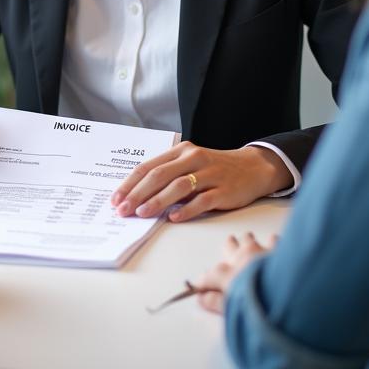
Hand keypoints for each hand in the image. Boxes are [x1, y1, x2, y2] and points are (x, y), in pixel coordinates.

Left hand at [110, 142, 291, 222]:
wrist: (252, 167)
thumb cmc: (214, 168)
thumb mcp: (190, 164)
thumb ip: (168, 175)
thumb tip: (138, 196)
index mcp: (181, 151)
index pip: (149, 166)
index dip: (130, 183)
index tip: (116, 198)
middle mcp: (193, 159)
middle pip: (160, 175)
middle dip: (138, 193)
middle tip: (124, 209)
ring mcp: (210, 174)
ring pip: (178, 186)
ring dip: (157, 201)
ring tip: (142, 213)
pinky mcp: (224, 190)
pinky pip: (202, 200)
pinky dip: (186, 209)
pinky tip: (173, 218)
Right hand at [194, 232, 276, 313]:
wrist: (289, 292)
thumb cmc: (261, 302)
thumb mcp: (233, 309)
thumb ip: (215, 302)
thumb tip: (202, 299)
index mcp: (229, 273)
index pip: (209, 275)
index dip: (203, 282)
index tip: (201, 289)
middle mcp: (241, 258)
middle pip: (229, 246)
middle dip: (228, 249)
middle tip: (229, 250)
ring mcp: (259, 251)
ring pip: (248, 239)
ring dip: (248, 242)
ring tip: (250, 246)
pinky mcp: (277, 249)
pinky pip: (273, 240)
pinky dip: (272, 244)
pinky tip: (275, 247)